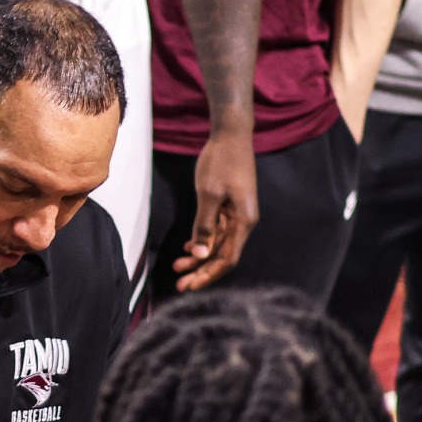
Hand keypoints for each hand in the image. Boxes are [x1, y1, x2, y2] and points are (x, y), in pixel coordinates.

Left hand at [173, 130, 259, 290]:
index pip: (228, 258)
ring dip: (199, 256)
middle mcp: (243, 221)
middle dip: (201, 271)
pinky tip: (189, 247)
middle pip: (222, 255)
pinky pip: (217, 231)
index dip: (209, 275)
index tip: (190, 285)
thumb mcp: (209, 194)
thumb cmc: (221, 161)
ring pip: (218, 244)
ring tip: (178, 267)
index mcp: (244, 221)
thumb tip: (201, 254)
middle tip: (179, 284)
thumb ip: (205, 225)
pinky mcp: (230, 207)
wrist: (231, 135)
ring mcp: (237, 214)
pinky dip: (203, 240)